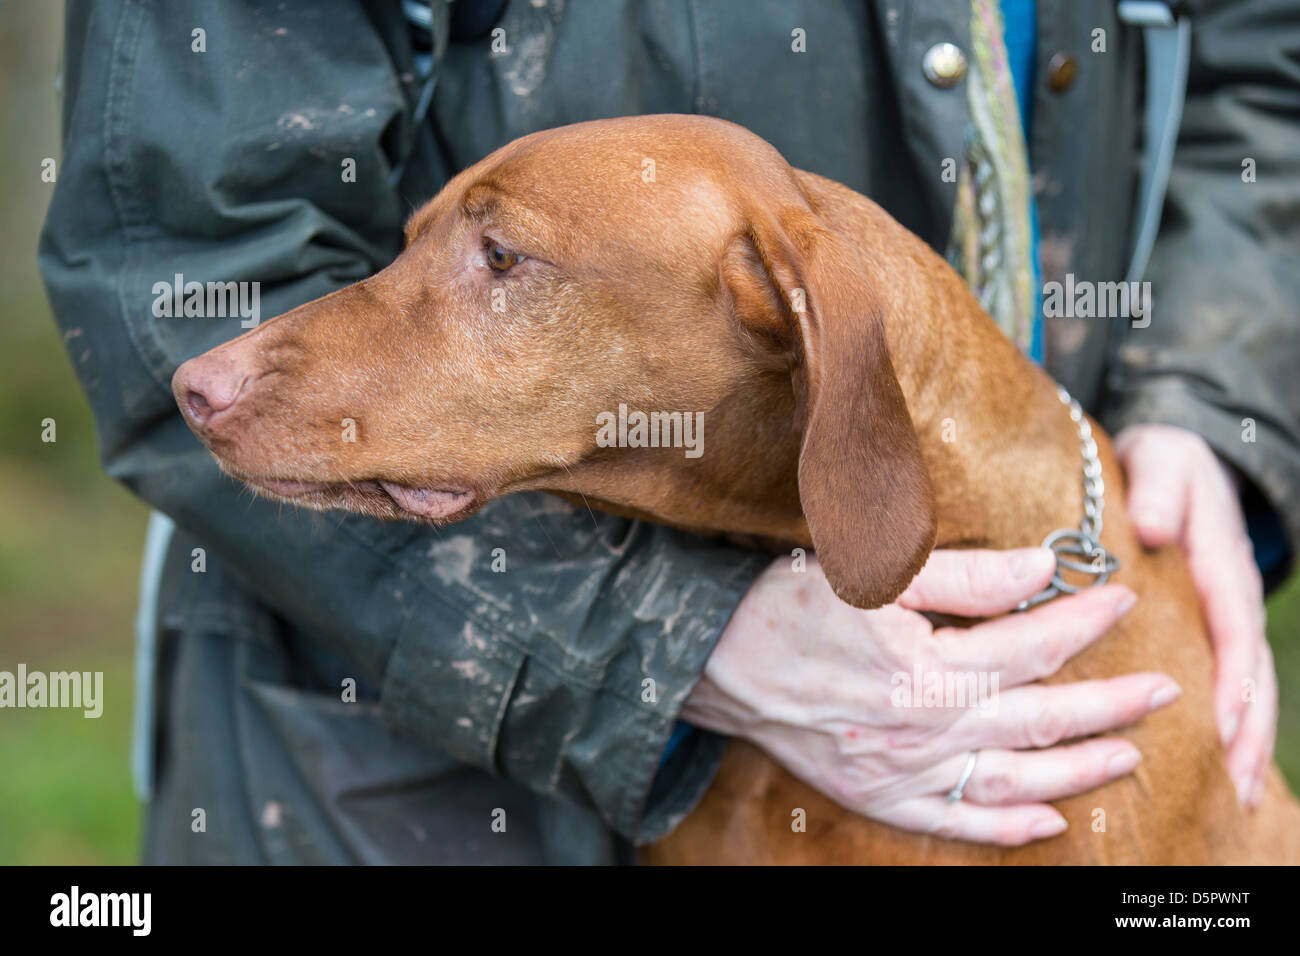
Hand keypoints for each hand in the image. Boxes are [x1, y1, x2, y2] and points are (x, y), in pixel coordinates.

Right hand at [685, 549, 1180, 845]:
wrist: (712, 662)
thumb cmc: (789, 604)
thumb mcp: (873, 572)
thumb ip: (964, 576)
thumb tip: (1042, 571)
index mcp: (924, 667)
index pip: (1030, 644)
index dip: (1083, 623)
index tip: (1121, 600)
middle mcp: (922, 729)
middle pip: (1039, 719)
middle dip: (1110, 704)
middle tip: (1162, 689)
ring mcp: (902, 773)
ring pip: (1014, 780)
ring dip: (1078, 770)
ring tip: (1128, 755)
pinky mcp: (878, 796)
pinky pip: (956, 824)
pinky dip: (1008, 828)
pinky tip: (1048, 820)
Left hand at [1116, 423, 1274, 807]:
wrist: (1173, 457)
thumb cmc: (1161, 462)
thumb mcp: (1160, 460)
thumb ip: (1157, 488)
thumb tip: (1149, 525)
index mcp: (1220, 564)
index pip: (1232, 631)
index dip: (1230, 682)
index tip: (1219, 728)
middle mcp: (1232, 597)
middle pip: (1251, 674)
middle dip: (1246, 734)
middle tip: (1233, 791)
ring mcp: (1227, 616)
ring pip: (1248, 686)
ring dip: (1243, 742)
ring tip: (1233, 799)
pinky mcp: (1212, 626)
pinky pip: (1229, 680)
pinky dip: (1231, 725)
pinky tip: (1217, 767)